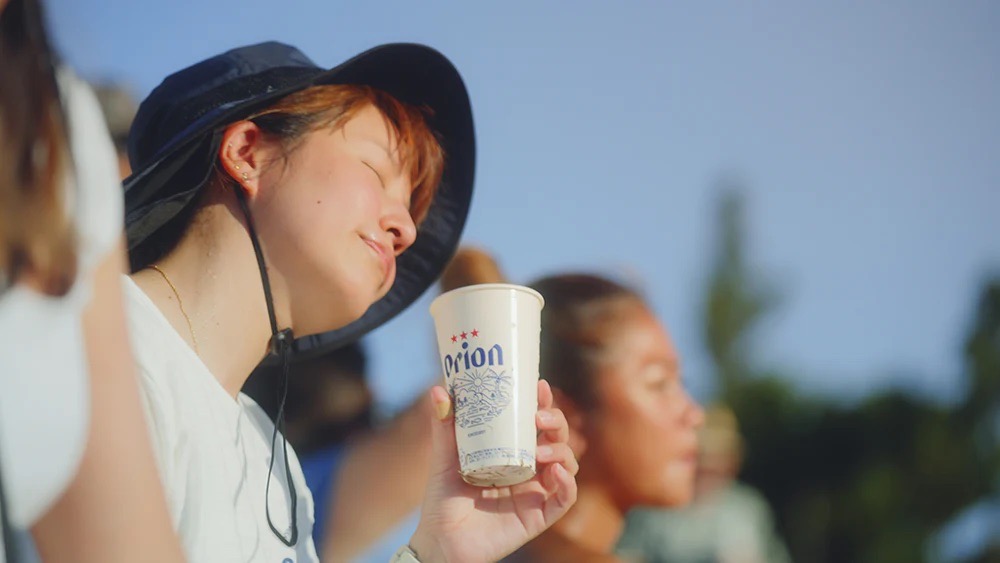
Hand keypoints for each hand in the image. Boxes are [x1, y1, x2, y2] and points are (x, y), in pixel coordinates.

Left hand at [409, 379, 577, 562]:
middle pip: (556, 439)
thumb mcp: (444, 458)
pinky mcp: (538, 517)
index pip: (534, 424)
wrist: (440, 541)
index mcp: (510, 452)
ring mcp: (535, 493)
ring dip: (561, 451)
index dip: (542, 403)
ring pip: (566, 465)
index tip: (538, 386)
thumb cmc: (443, 500)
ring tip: (541, 452)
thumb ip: (444, 427)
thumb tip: (439, 390)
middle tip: (539, 418)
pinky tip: (556, 473)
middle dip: (556, 423)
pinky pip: (564, 499)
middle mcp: (527, 470)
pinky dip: (568, 484)